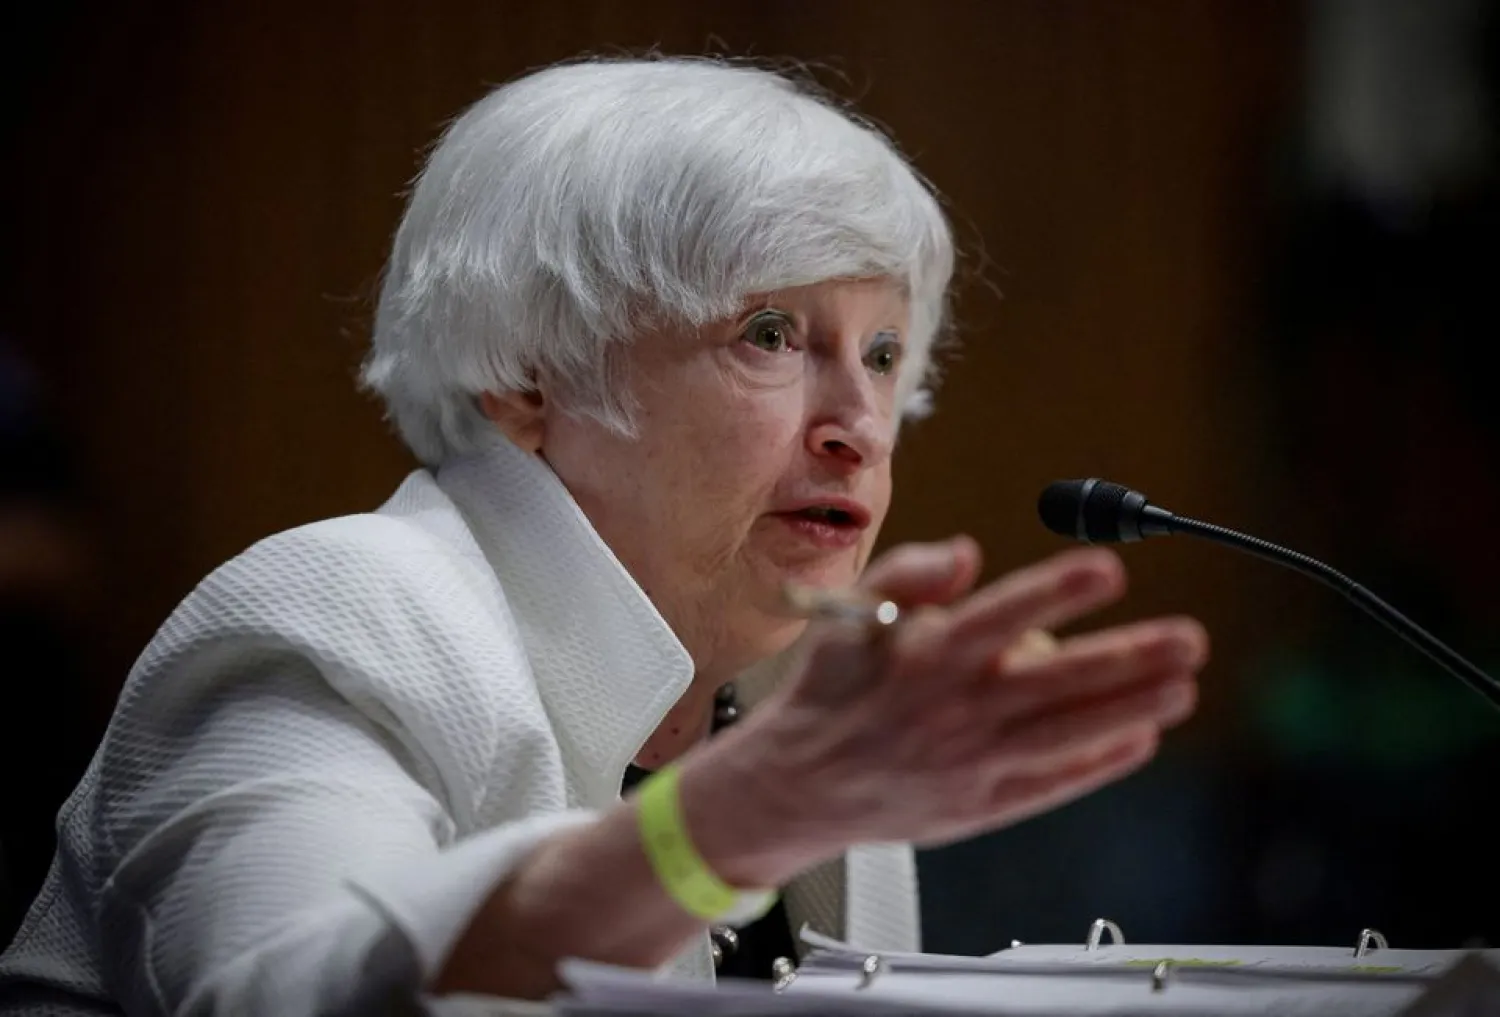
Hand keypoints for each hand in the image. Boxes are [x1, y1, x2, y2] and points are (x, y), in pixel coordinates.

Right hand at [704, 535, 1206, 875]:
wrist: (797, 785)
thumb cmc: (829, 692)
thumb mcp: (846, 618)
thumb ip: (906, 574)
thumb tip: (967, 553)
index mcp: (924, 658)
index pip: (1002, 616)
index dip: (1057, 592)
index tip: (1109, 570)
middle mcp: (956, 710)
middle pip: (1056, 682)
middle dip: (1128, 659)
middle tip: (1188, 639)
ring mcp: (973, 762)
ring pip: (1066, 735)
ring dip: (1130, 710)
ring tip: (1183, 688)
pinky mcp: (981, 804)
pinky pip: (1052, 783)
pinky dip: (1097, 764)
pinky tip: (1139, 740)